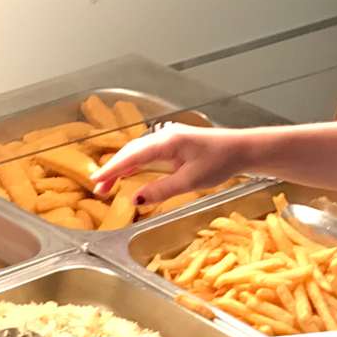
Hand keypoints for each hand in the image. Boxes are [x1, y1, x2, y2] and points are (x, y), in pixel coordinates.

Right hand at [91, 124, 257, 207]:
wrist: (241, 149)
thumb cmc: (220, 162)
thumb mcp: (190, 181)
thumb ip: (160, 190)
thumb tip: (135, 200)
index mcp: (167, 141)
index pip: (132, 156)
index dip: (112, 169)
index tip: (95, 181)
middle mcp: (164, 136)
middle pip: (130, 151)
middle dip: (112, 169)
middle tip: (98, 189)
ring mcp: (168, 138)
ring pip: (137, 151)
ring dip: (121, 167)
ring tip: (107, 185)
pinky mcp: (173, 143)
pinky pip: (147, 152)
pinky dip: (134, 163)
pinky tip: (127, 174)